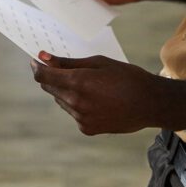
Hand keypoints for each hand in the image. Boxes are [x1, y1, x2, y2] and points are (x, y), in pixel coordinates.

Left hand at [30, 52, 159, 134]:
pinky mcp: (87, 128)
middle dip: (52, 77)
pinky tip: (96, 99)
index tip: (35, 60)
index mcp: (78, 82)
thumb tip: (44, 58)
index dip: (37, 67)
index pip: (44, 76)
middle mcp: (76, 102)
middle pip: (50, 88)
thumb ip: (68, 62)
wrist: (150, 104)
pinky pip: (73, 112)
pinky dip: (77, 104)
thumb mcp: (98, 62)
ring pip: (61, 101)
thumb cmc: (126, 77)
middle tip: (61, 67)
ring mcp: (81, 118)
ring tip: (88, 84)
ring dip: (65, 91)